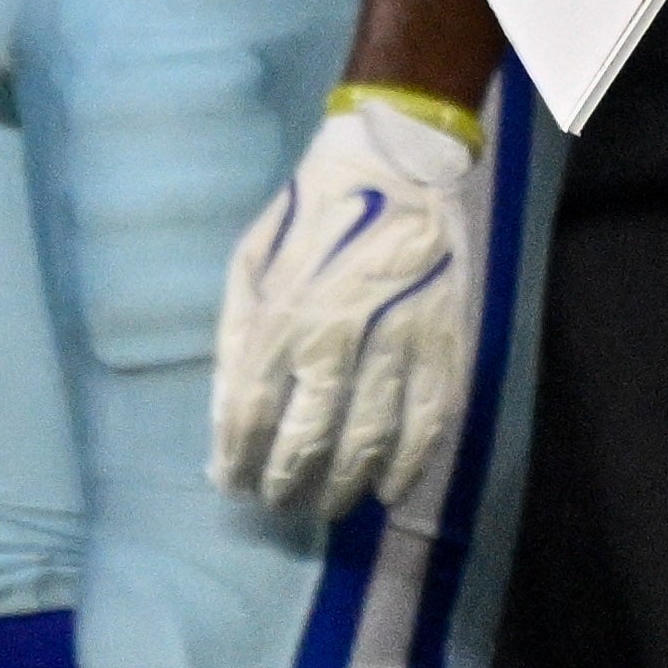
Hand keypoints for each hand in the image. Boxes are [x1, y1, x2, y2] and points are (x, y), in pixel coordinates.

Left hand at [211, 95, 484, 518]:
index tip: (232, 484)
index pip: (250, 415)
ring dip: (342, 485)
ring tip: (324, 505)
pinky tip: (389, 489)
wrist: (398, 161)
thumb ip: (234, 340)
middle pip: (308, 439)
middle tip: (277, 502)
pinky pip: (431, 420)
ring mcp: (397, 340)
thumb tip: (223, 420)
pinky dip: (411, 465)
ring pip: (370, 439)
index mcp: (281, 314)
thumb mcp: (249, 262)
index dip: (237, 462)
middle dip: (285, 483)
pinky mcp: (444, 340)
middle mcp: (337, 335)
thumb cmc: (311, 215)